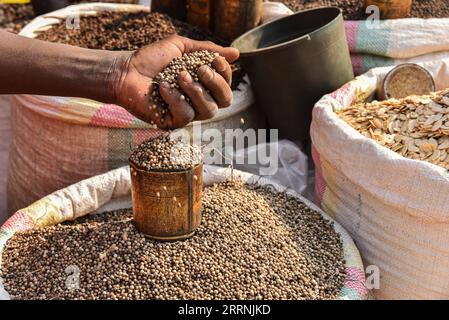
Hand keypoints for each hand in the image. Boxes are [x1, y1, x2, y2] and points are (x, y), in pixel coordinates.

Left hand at [111, 35, 239, 128]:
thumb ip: (208, 50)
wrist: (125, 70)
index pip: (226, 86)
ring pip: (208, 110)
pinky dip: (175, 99)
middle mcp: (199, 101)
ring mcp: (187, 113)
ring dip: (196, 90)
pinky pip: (186, 115)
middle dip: (216, 83)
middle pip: (224, 101)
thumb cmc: (152, 59)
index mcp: (204, 85)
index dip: (225, 74)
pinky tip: (163, 87)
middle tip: (201, 69)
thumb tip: (237, 53)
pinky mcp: (172, 122)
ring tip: (180, 75)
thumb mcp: (182, 48)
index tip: (214, 59)